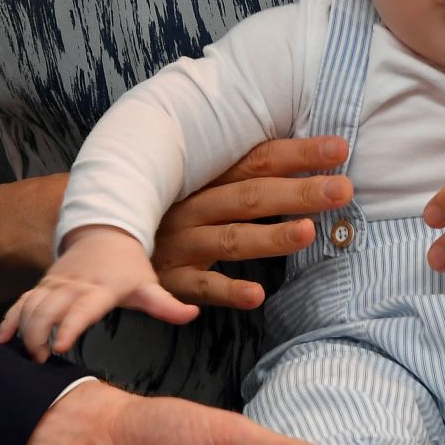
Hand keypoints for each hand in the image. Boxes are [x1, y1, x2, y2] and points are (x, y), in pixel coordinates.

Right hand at [0, 226, 198, 360]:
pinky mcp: (42, 285)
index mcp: (100, 288)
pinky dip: (9, 319)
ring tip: (22, 354)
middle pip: (48, 309)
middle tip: (39, 359)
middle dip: (38, 333)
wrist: (106, 233)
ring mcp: (54, 284)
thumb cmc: (128, 267)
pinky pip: (21, 301)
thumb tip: (193, 314)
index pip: (83, 308)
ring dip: (22, 328)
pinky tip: (1, 340)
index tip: (60, 346)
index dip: (70, 326)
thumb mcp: (149, 284)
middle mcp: (73, 285)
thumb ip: (167, 304)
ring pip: (31, 305)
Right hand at [151, 137, 353, 310]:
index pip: (259, 160)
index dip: (299, 154)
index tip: (340, 149)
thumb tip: (312, 162)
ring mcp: (181, 243)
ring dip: (270, 236)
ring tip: (309, 232)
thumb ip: (248, 174)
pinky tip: (257, 295)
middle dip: (299, 191)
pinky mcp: (170, 280)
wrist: (102, 237)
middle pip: (251, 196)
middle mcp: (194, 206)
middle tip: (342, 188)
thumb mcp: (202, 185)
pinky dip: (228, 291)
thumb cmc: (170, 209)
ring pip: (231, 239)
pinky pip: (201, 287)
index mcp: (207, 178)